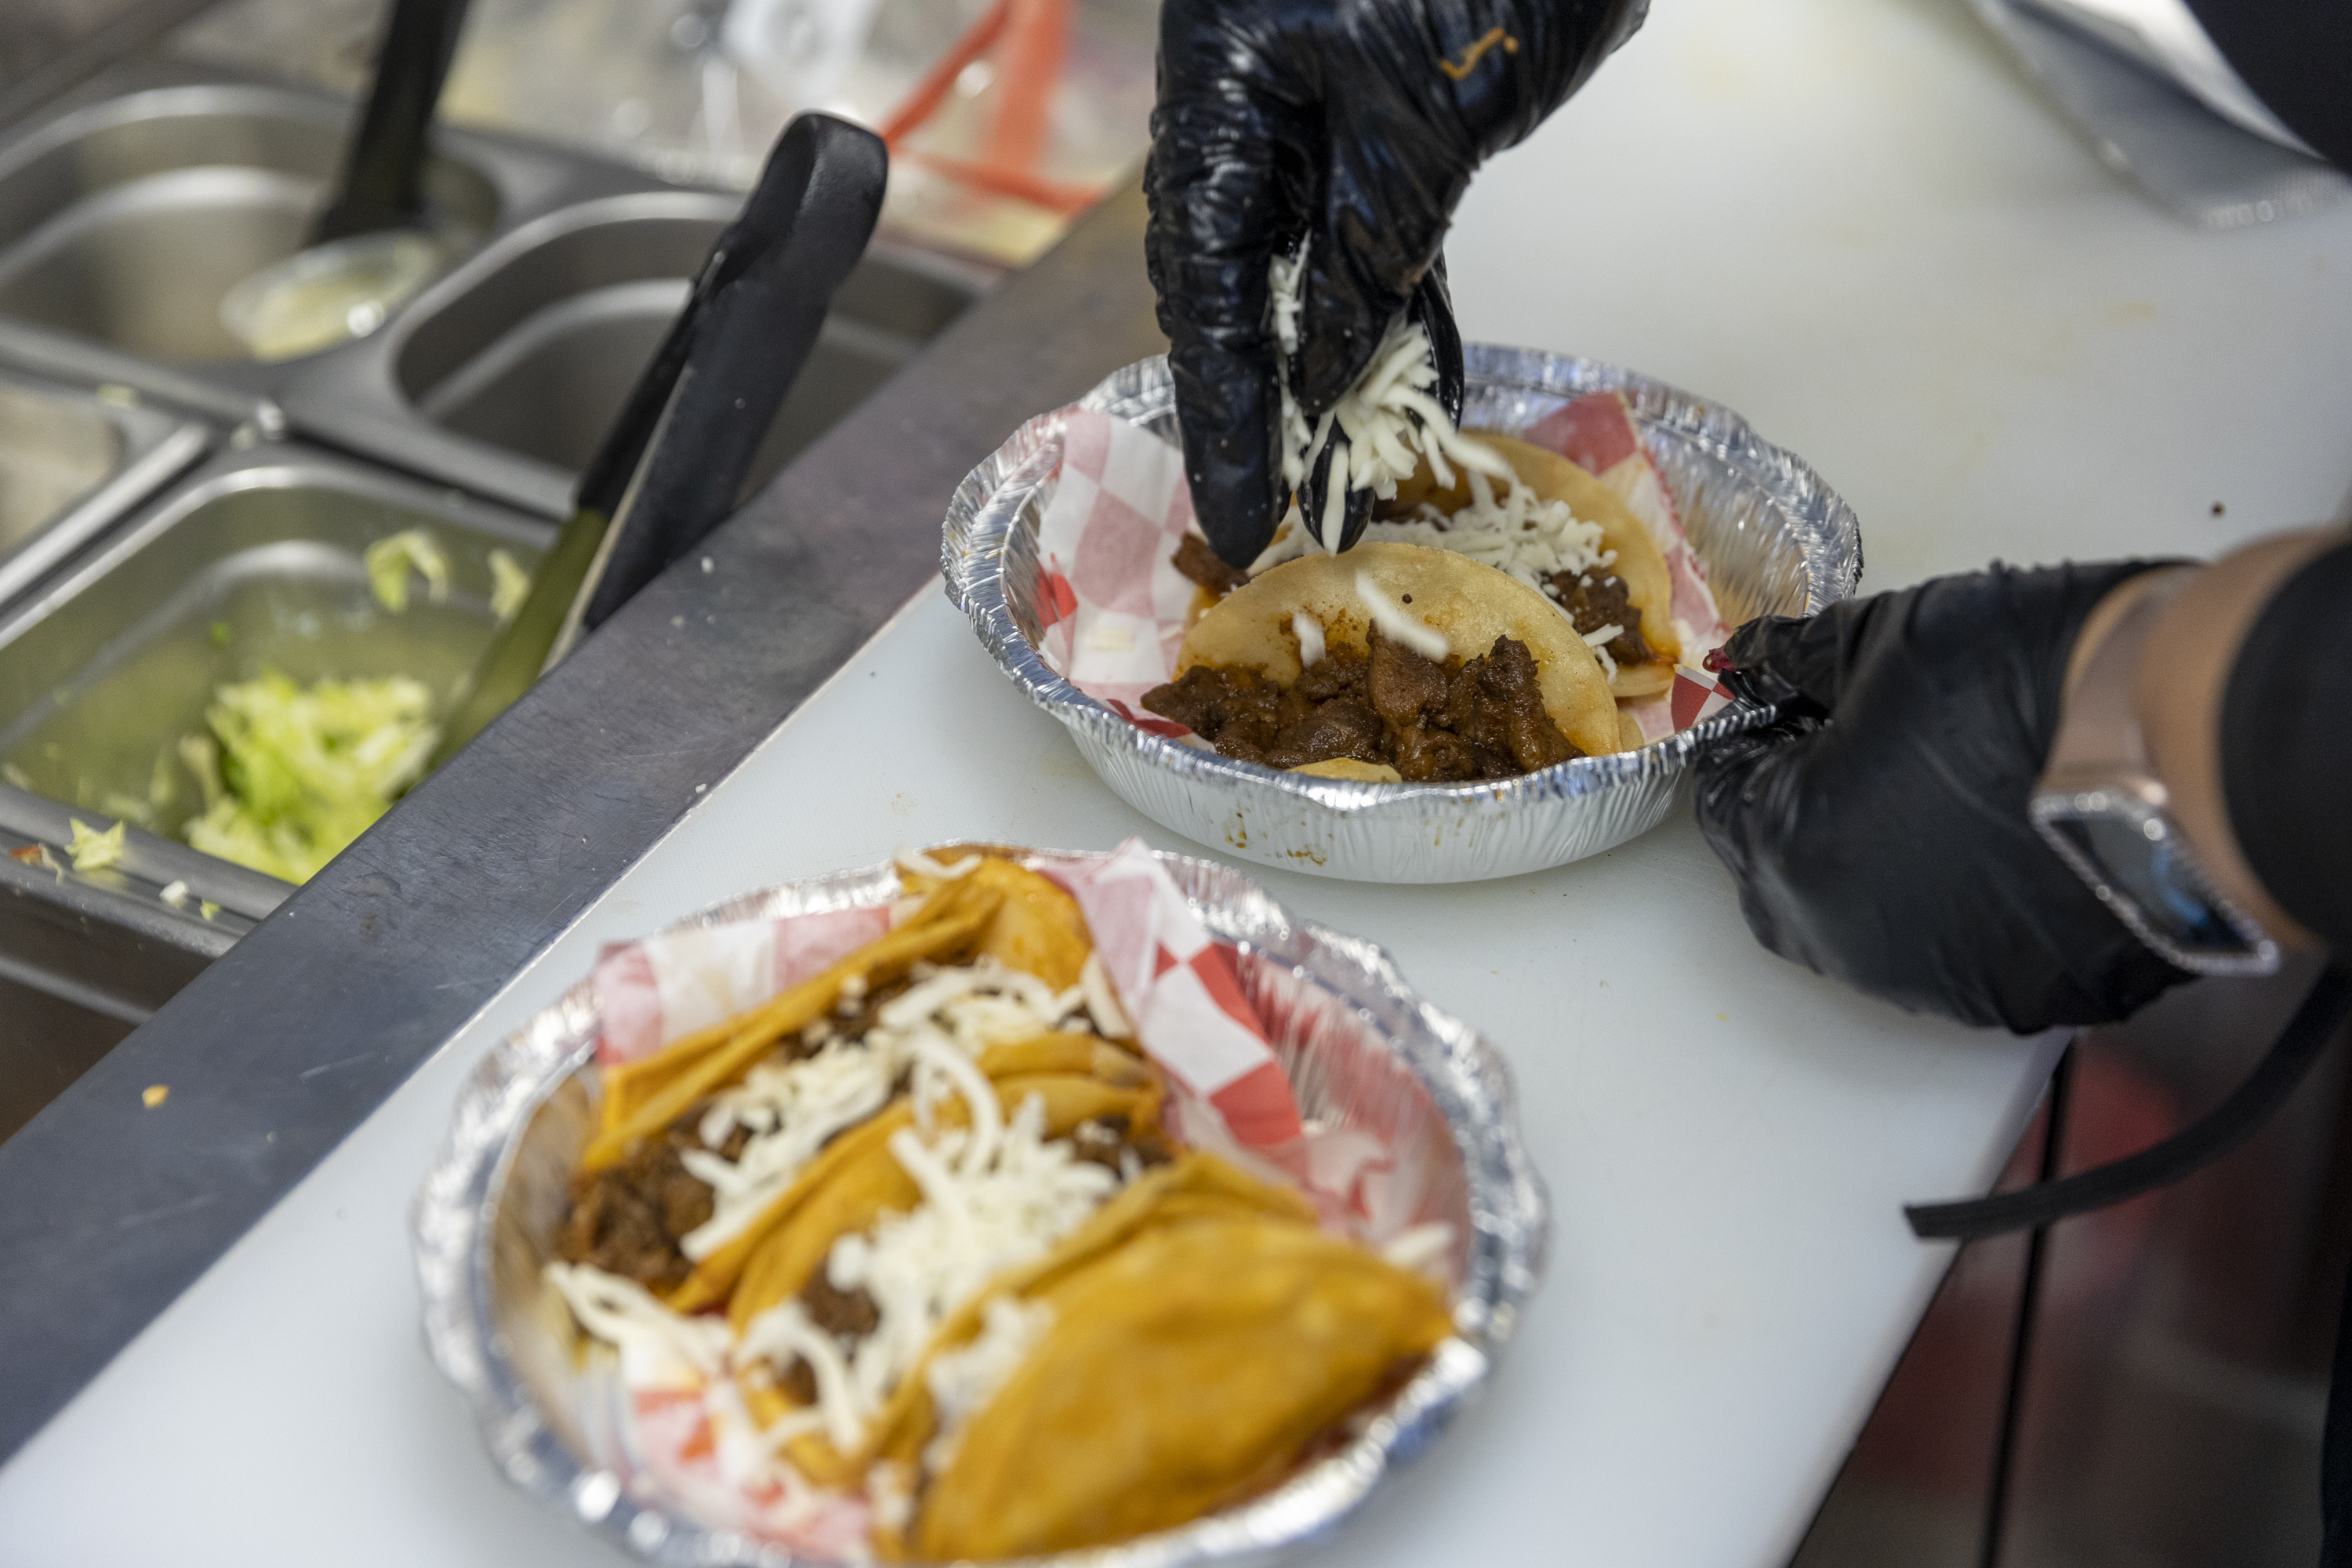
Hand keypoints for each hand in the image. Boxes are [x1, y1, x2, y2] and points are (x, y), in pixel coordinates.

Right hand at [1145, 0, 1644, 564]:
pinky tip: (1403, 390)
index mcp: (1226, 98)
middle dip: (1258, 411)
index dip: (1221, 416)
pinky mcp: (1398, 119)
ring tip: (1334, 485)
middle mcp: (1258, 114)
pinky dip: (1397, 313)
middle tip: (1271, 520)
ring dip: (1328, 376)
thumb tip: (1325, 369)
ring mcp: (1327, 118)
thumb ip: (1371, 245)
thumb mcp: (1423, 114)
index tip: (1235, 516)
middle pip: (1240, 291)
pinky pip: (1382, 240)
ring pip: (1311, 273)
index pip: (1209, 291)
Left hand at [1693, 562, 2191, 1032]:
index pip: (1723, 800)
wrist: (2179, 741)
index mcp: (1789, 850)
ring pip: (1865, 923)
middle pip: (1781, 873)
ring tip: (1930, 792)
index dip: (1751, 743)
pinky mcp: (2015, 998)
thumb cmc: (2024, 683)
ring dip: (1872, 865)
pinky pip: (1953, 952)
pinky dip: (1953, 904)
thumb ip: (1799, 659)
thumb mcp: (1886, 638)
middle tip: (1847, 745)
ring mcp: (1931, 980)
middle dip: (1796, 810)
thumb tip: (1759, 659)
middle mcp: (1844, 937)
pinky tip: (1991, 842)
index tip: (1781, 710)